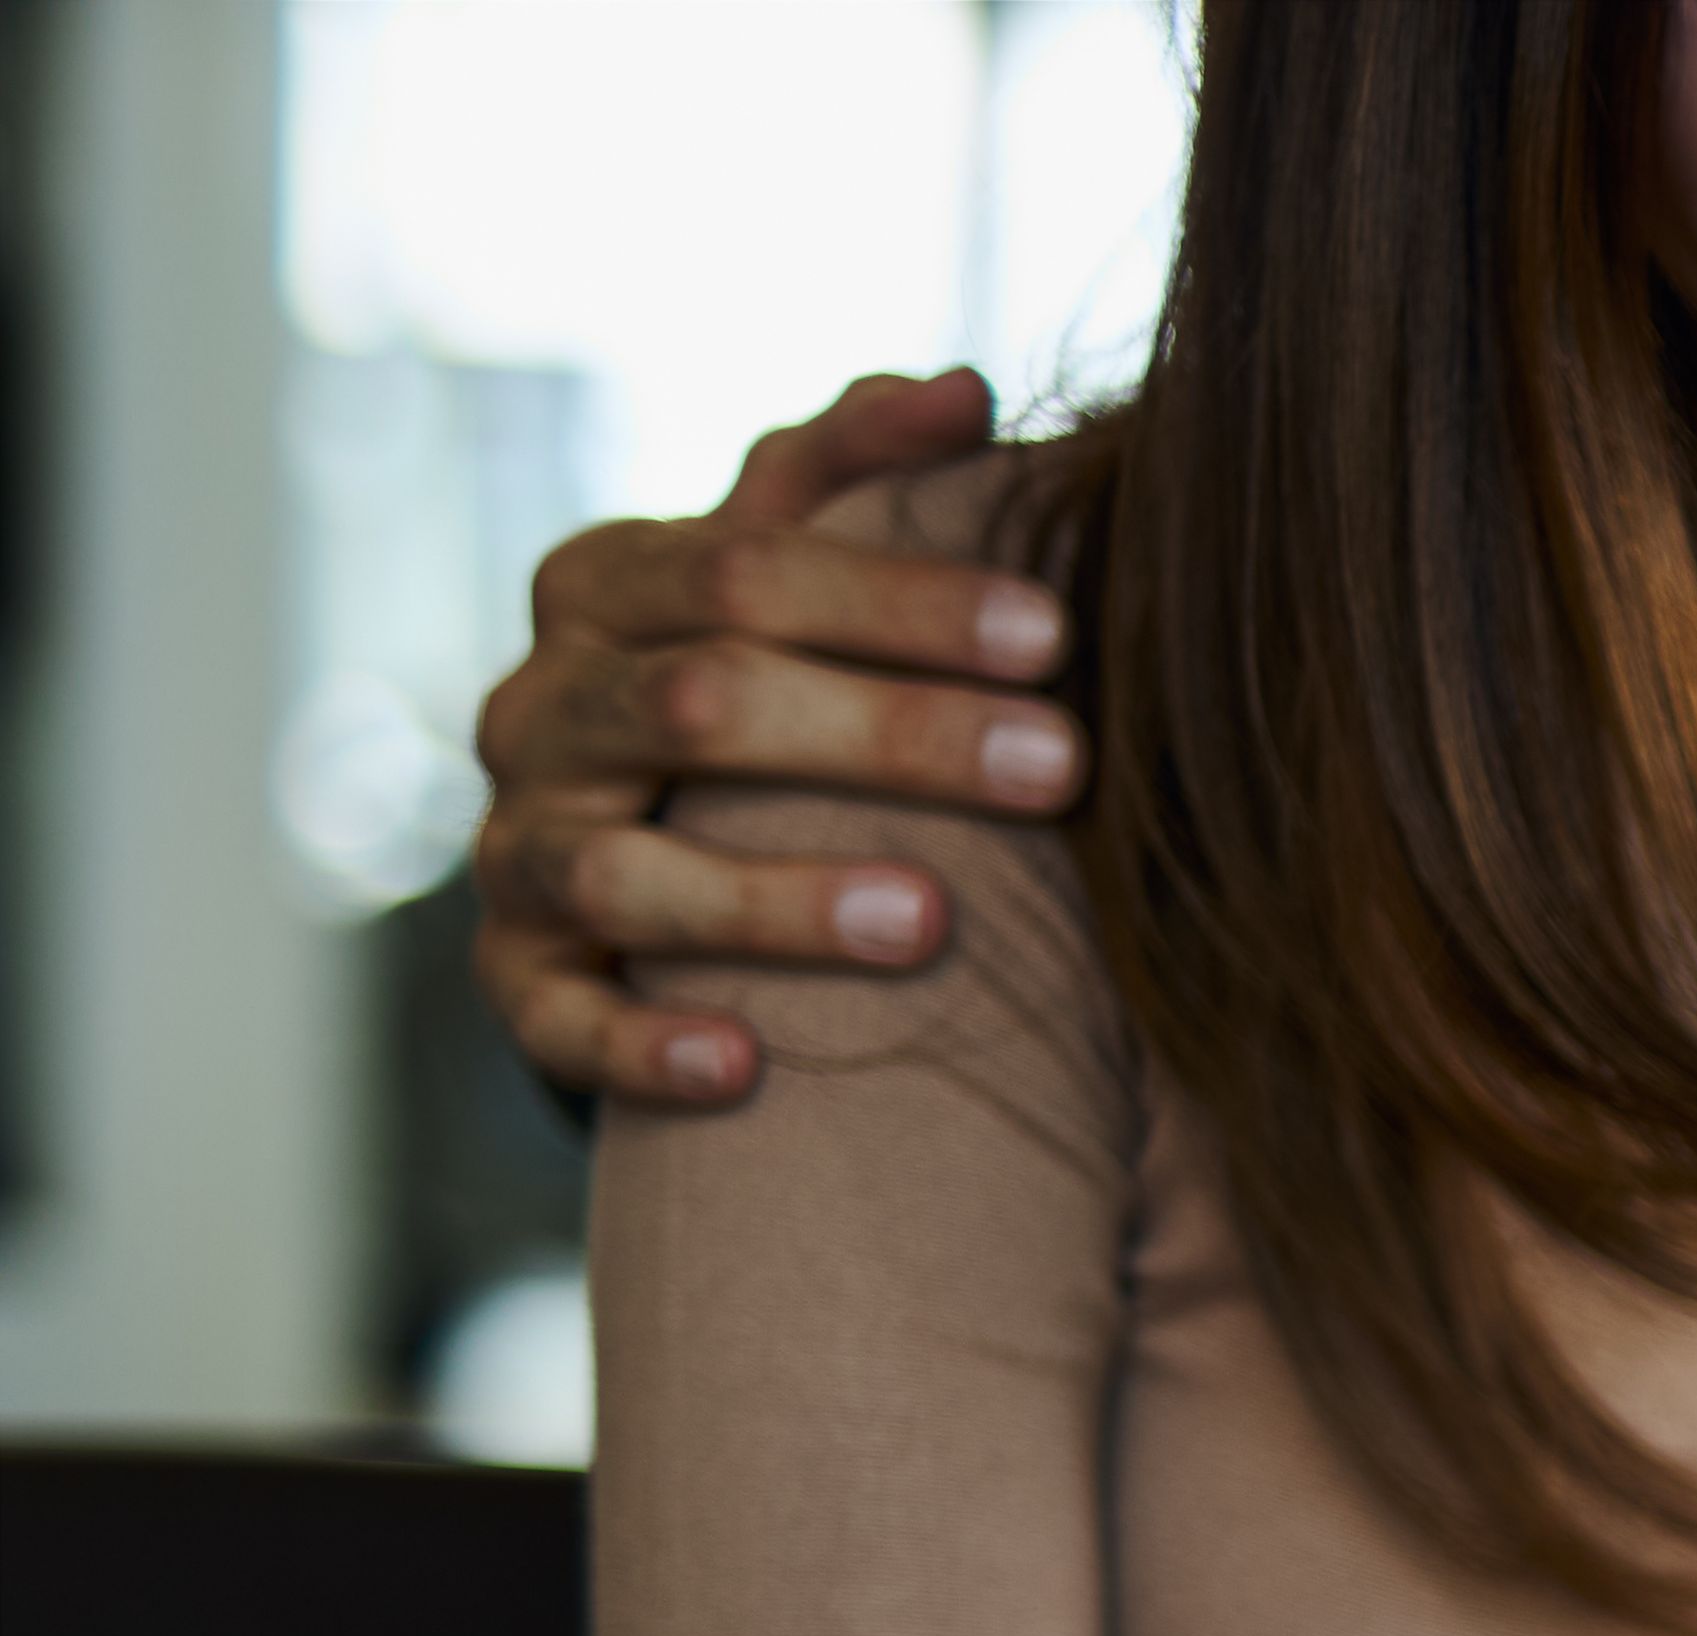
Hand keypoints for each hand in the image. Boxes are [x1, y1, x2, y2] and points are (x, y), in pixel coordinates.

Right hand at [469, 366, 1091, 1111]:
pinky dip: (645, 1045)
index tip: (1056, 634)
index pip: (746, 568)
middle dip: (889, 734)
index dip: (900, 598)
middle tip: (1062, 768)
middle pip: (703, 705)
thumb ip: (851, 473)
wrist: (619, 851)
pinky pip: (561, 1021)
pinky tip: (749, 1068)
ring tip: (934, 922)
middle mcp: (541, 711)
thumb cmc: (744, 686)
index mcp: (607, 590)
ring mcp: (517, 850)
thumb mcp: (780, 572)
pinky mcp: (518, 982)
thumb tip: (965, 390)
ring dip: (780, 899)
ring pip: (627, 871)